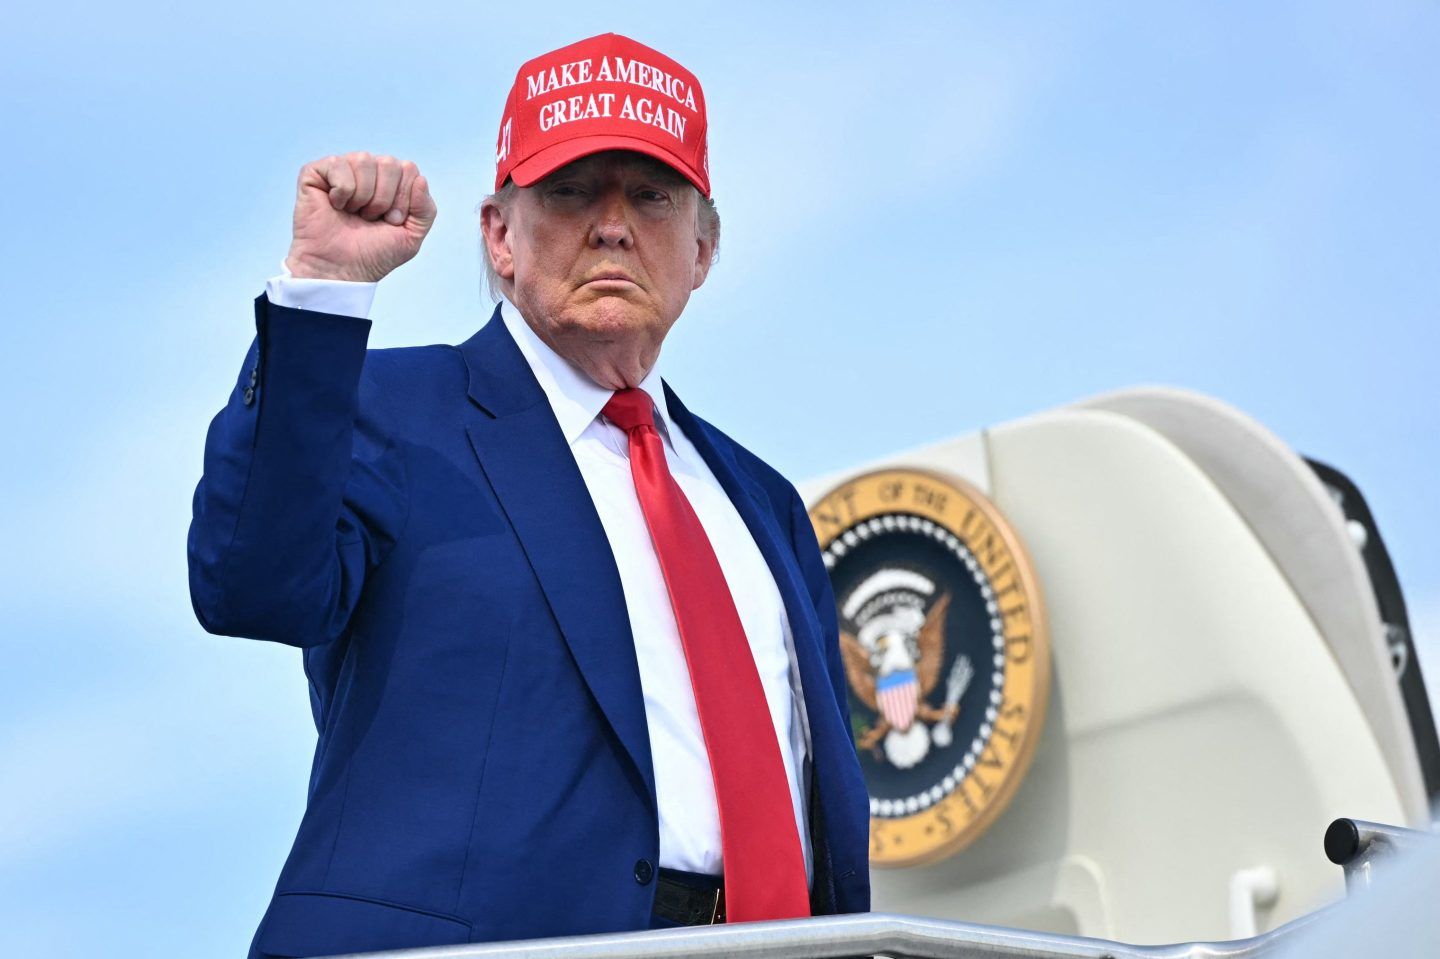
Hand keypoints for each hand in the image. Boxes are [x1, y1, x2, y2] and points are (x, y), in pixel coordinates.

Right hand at [285, 152, 437, 282]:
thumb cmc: (373, 254)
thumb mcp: (411, 236)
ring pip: (364, 160)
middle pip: (390, 163)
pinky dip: (341, 192)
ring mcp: (342, 169)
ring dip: (363, 196)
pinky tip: (335, 205)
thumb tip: (420, 178)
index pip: (409, 169)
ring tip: (353, 213)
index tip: (391, 221)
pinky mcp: (316, 172)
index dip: (403, 199)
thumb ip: (425, 209)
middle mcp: (368, 170)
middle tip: (370, 219)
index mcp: (391, 181)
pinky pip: (338, 164)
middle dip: (384, 199)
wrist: (340, 270)